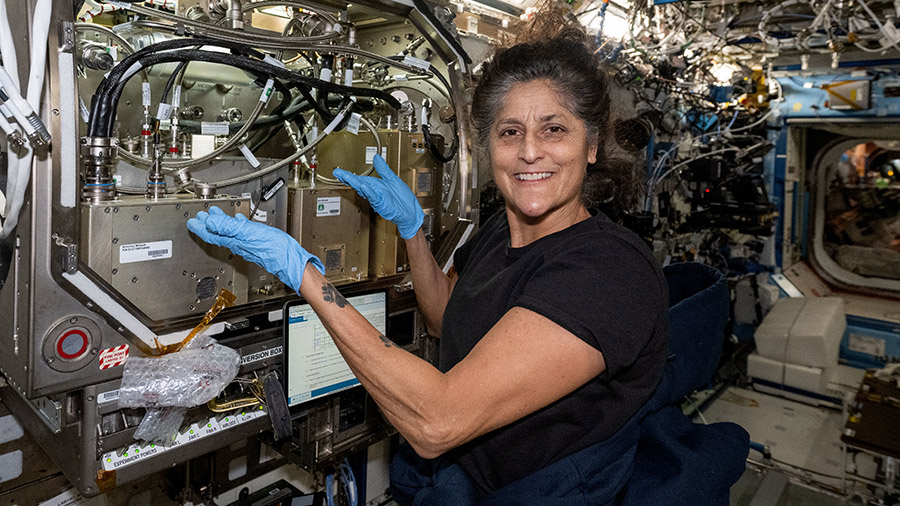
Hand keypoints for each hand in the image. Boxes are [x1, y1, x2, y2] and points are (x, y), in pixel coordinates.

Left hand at [187, 206, 324, 292]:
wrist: (292, 261)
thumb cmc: (275, 250)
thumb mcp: (249, 233)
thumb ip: (228, 227)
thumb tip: (210, 222)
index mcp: (235, 241)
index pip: (212, 234)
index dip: (200, 227)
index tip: (192, 221)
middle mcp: (239, 245)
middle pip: (218, 234)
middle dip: (208, 225)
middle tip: (200, 217)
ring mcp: (248, 245)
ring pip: (229, 234)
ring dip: (221, 224)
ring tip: (216, 217)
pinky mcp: (257, 244)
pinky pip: (242, 234)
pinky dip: (238, 226)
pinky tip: (241, 222)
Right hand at [333, 154, 423, 239]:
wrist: (410, 213)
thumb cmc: (402, 199)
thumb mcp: (392, 179)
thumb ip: (383, 169)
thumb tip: (376, 158)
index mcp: (375, 186)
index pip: (360, 179)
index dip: (350, 175)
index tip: (340, 171)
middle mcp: (374, 192)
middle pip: (358, 184)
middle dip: (348, 178)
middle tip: (337, 173)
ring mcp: (377, 198)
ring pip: (363, 189)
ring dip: (355, 183)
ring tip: (347, 177)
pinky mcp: (382, 203)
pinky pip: (373, 196)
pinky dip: (368, 191)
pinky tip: (363, 186)